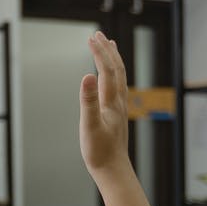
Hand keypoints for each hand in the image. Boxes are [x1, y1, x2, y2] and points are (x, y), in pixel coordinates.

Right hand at [78, 31, 130, 177]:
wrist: (113, 170)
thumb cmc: (100, 152)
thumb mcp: (89, 126)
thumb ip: (88, 101)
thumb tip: (86, 76)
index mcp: (111, 102)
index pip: (106, 70)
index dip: (99, 53)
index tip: (91, 38)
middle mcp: (119, 101)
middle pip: (117, 69)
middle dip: (107, 51)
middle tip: (99, 35)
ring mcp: (119, 108)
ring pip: (120, 77)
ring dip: (113, 60)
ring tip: (109, 46)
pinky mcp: (117, 115)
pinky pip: (118, 87)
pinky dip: (114, 74)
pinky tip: (109, 77)